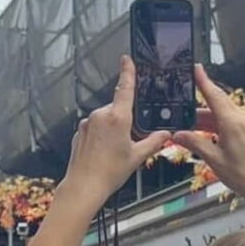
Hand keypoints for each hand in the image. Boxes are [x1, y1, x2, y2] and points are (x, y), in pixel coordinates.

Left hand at [61, 55, 169, 205]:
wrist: (84, 186)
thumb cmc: (108, 172)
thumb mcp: (137, 156)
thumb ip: (153, 142)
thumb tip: (165, 134)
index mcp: (117, 117)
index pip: (125, 87)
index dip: (128, 71)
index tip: (127, 59)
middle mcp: (100, 115)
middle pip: (117, 109)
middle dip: (124, 121)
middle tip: (127, 142)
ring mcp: (88, 123)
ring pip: (105, 119)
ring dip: (112, 130)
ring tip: (113, 152)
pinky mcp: (79, 131)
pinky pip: (94, 128)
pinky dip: (100, 136)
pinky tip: (103, 153)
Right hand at [172, 65, 244, 226]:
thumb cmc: (241, 174)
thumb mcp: (213, 159)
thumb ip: (194, 143)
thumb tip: (178, 135)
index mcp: (232, 122)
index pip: (214, 95)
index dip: (203, 81)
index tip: (195, 68)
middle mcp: (240, 119)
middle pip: (217, 101)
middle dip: (199, 99)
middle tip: (183, 96)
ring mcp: (244, 124)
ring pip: (220, 112)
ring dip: (204, 116)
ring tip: (186, 122)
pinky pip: (226, 120)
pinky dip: (213, 123)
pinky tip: (201, 130)